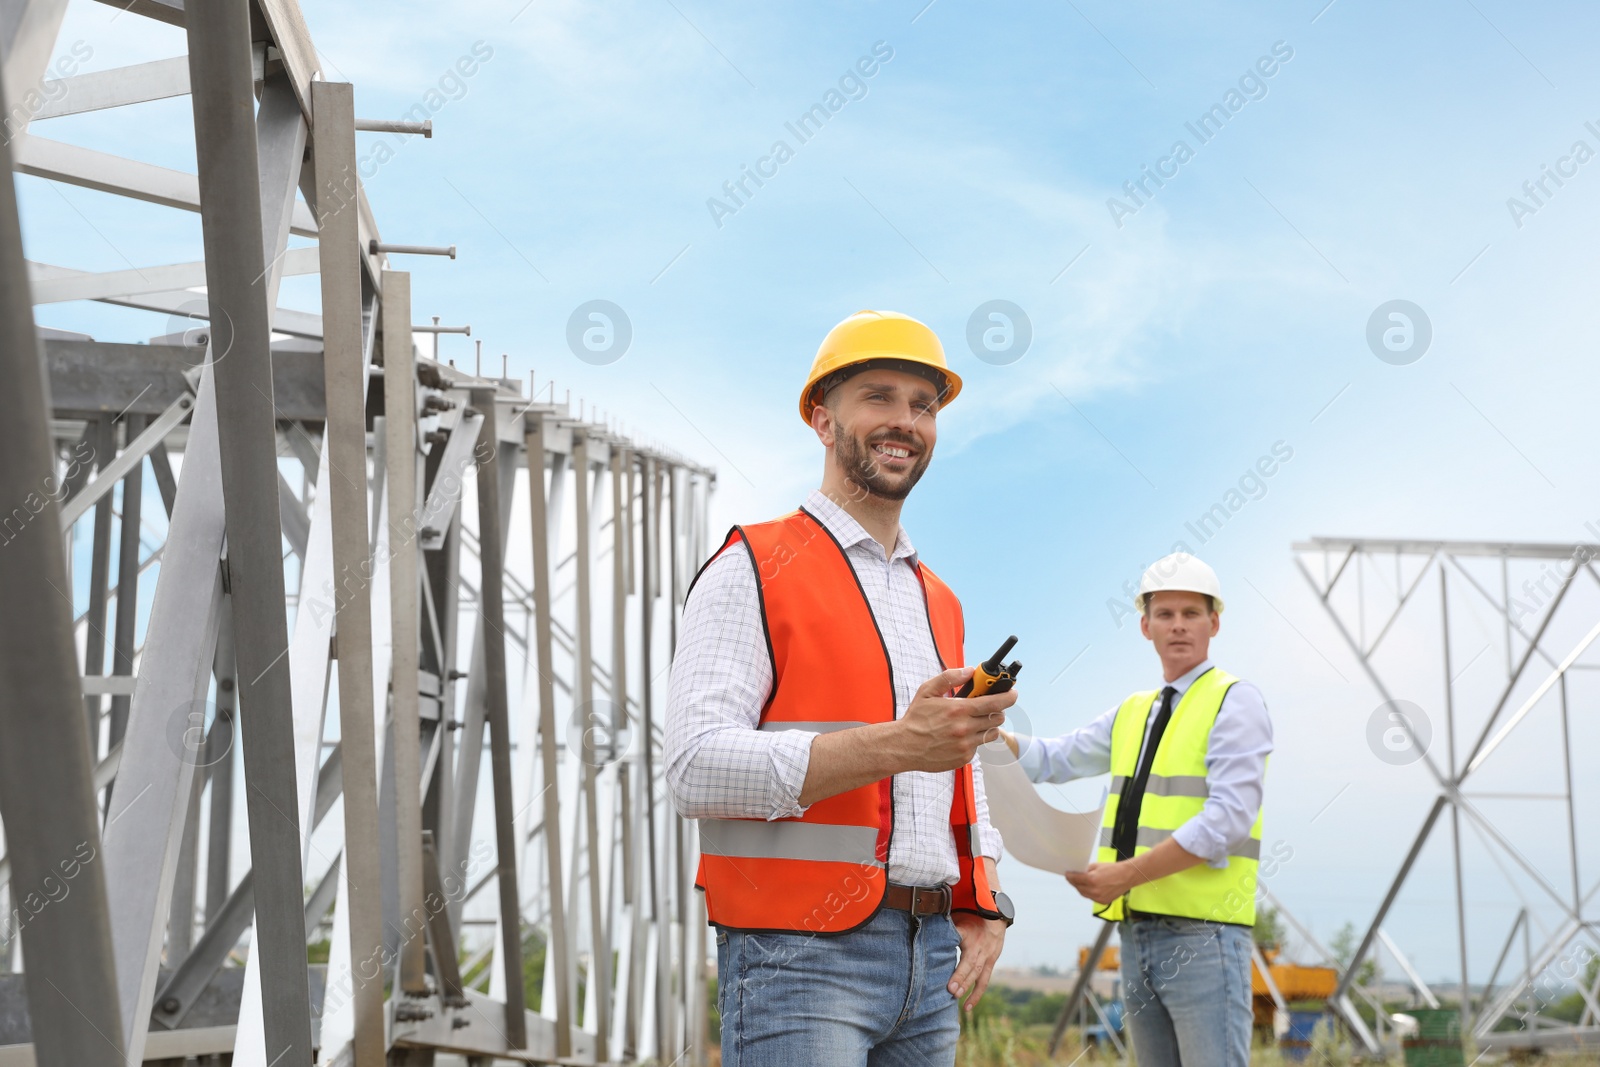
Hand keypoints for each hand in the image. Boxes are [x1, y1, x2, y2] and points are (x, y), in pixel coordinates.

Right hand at [893, 667, 1017, 772]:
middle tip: (987, 707)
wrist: (905, 746)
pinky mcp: (964, 757)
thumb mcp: (927, 691)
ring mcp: (966, 745)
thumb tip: (969, 671)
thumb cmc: (916, 718)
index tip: (1013, 693)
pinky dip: (974, 739)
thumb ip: (949, 677)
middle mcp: (966, 728)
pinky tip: (960, 736)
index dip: (1009, 697)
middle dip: (996, 711)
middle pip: (998, 718)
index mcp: (959, 709)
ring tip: (974, 722)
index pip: (995, 703)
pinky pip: (979, 746)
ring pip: (991, 733)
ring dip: (987, 725)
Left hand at [947, 912, 1006, 1010]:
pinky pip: (984, 982)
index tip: (947, 966)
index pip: (960, 947)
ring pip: (979, 975)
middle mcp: (980, 947)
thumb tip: (925, 932)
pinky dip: (977, 995)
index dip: (954, 956)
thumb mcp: (958, 918)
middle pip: (971, 965)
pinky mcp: (990, 964)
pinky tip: (968, 1007)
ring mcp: (987, 957)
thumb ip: (945, 928)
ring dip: (969, 990)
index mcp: (969, 935)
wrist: (995, 917)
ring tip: (959, 1002)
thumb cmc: (970, 918)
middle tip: (951, 991)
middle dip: (961, 978)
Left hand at [1065, 861, 1136, 904]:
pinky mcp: (1103, 902)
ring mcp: (1099, 897)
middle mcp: (1095, 890)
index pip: (1075, 879)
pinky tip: (1089, 888)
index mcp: (1092, 879)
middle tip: (1072, 879)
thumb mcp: (1096, 866)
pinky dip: (1089, 893)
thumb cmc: (1114, 869)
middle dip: (1074, 883)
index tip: (1067, 875)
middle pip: (1078, 888)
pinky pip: (1091, 898)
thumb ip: (1086, 870)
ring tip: (1080, 883)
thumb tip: (1078, 873)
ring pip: (1084, 894)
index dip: (1069, 877)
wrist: (1127, 876)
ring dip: (1081, 888)